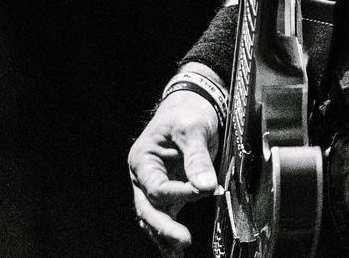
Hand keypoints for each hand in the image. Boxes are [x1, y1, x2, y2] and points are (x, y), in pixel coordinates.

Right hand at [128, 90, 220, 255]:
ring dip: (165, 235)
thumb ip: (197, 158)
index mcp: (142, 159)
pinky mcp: (169, 192)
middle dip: (164, 227)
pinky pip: (166, 215)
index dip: (179, 192)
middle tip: (184, 240)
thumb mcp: (192, 129)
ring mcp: (155, 185)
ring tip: (179, 252)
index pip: (157, 187)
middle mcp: (144, 175)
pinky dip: (170, 231)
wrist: (192, 105)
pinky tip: (176, 249)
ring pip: (154, 216)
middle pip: (148, 208)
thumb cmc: (186, 113)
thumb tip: (206, 186)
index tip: (203, 189)